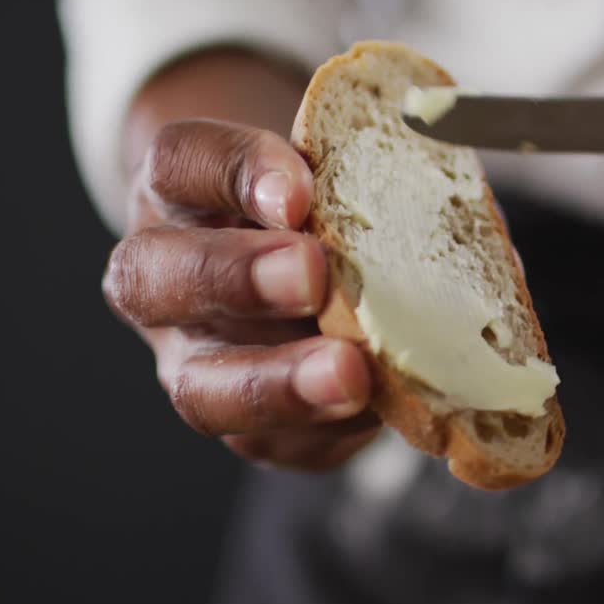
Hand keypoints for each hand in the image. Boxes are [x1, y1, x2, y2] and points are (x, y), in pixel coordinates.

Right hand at [103, 118, 378, 469]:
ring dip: (274, 382)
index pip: (181, 162)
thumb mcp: (339, 168)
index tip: (299, 191)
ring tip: (348, 374)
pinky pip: (266, 441)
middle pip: (152, 275)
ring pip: (196, 385)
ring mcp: (192, 360)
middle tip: (312, 275)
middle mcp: (164, 277)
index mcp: (181, 189)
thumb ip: (371, 168)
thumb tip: (451, 165)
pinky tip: (373, 410)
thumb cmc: (329, 204)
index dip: (233, 172)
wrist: (318, 271)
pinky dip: (322, 429)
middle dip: (235, 277)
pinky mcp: (241, 423)